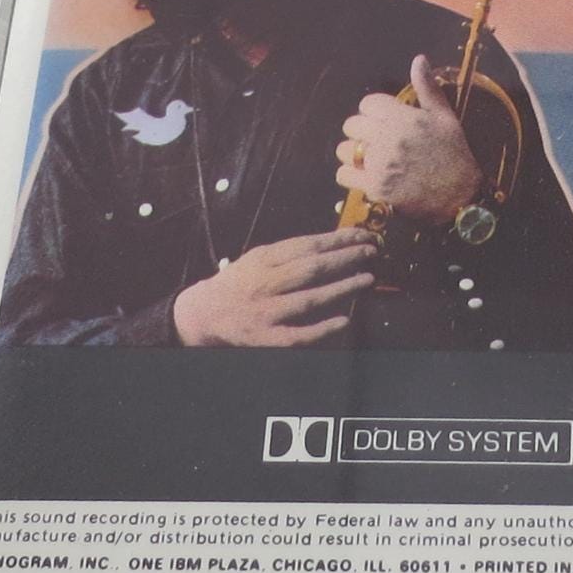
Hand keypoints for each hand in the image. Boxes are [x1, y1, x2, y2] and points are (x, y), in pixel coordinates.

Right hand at [170, 230, 378, 347]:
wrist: (203, 314)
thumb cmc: (238, 283)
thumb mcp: (258, 259)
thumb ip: (289, 253)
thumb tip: (332, 245)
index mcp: (264, 259)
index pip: (307, 245)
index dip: (338, 239)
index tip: (361, 234)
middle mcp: (264, 283)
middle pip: (311, 269)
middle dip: (345, 259)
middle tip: (370, 252)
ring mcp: (265, 312)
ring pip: (309, 299)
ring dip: (341, 289)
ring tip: (366, 279)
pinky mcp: (265, 337)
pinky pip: (298, 334)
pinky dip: (322, 329)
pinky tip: (343, 321)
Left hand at [336, 56, 486, 226]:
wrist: (460, 197)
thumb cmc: (454, 155)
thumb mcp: (444, 117)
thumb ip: (427, 87)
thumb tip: (419, 59)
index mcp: (405, 118)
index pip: (368, 104)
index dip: (374, 111)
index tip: (383, 121)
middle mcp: (390, 139)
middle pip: (353, 125)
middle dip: (362, 131)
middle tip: (376, 141)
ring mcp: (380, 164)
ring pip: (345, 150)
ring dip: (354, 153)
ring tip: (369, 159)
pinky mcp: (375, 187)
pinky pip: (344, 175)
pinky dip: (350, 175)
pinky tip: (365, 175)